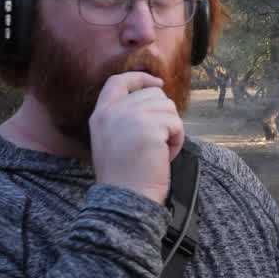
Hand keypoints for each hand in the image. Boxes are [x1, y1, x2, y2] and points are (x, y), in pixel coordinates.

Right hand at [89, 71, 183, 204]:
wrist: (126, 199)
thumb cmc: (125, 175)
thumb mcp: (113, 138)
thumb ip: (124, 115)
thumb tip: (154, 93)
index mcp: (101, 114)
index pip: (118, 81)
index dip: (140, 78)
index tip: (157, 82)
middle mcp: (113, 111)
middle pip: (153, 94)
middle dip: (163, 116)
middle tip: (156, 141)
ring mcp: (131, 117)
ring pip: (168, 107)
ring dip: (171, 129)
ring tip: (159, 150)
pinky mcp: (150, 128)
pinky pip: (176, 124)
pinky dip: (177, 140)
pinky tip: (164, 156)